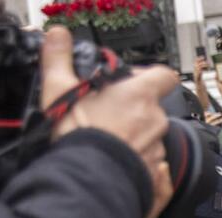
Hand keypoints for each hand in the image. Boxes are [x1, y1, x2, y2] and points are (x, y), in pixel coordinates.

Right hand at [39, 28, 177, 217]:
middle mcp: (156, 121)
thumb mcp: (58, 88)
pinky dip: (134, 158)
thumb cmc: (76, 133)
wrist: (86, 177)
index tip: (131, 81)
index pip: (164, 76)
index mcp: (140, 96)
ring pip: (149, 135)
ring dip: (132, 135)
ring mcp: (158, 148)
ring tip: (104, 139)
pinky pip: (149, 161)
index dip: (150, 76)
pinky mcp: (155, 173)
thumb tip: (57, 36)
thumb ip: (60, 58)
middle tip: (104, 113)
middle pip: (151, 108)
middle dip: (131, 109)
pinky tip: (113, 158)